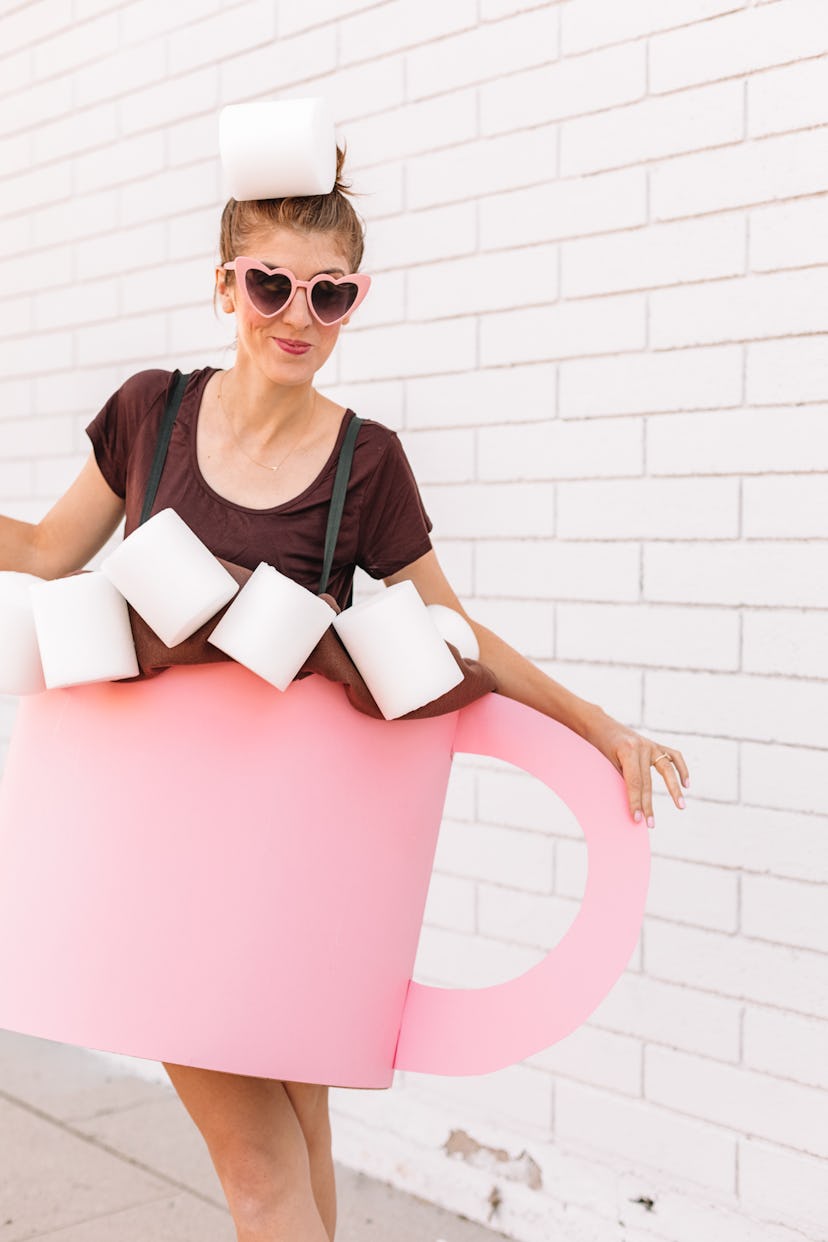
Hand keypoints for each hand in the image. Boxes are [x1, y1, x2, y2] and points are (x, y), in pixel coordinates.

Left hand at [581, 708, 689, 828]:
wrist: (600, 726)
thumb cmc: (599, 747)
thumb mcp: (605, 762)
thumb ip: (621, 779)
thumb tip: (633, 804)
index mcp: (627, 751)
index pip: (634, 783)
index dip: (636, 802)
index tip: (636, 820)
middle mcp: (642, 747)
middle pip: (648, 781)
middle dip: (648, 805)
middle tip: (650, 824)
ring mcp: (651, 744)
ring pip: (667, 769)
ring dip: (674, 789)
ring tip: (681, 806)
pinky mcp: (656, 745)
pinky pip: (674, 756)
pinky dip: (682, 769)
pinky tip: (687, 785)